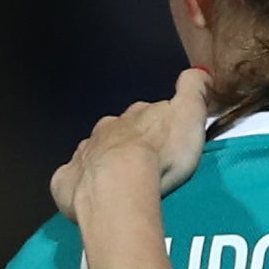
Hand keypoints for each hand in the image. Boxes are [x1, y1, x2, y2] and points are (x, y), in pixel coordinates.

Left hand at [50, 72, 213, 219]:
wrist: (119, 183)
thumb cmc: (159, 152)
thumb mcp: (188, 112)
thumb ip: (193, 89)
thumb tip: (199, 73)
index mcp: (135, 117)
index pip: (146, 114)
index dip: (155, 124)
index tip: (165, 136)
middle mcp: (106, 130)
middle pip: (117, 132)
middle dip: (128, 142)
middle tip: (144, 163)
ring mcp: (85, 154)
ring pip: (94, 153)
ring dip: (104, 162)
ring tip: (119, 182)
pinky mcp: (69, 181)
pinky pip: (72, 179)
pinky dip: (80, 184)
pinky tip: (89, 194)